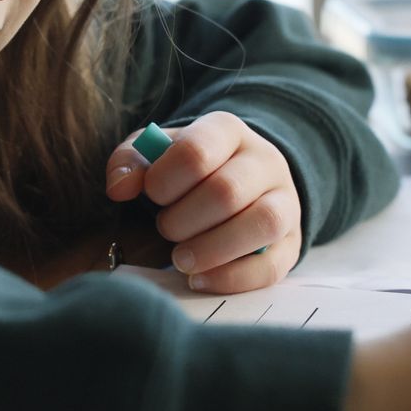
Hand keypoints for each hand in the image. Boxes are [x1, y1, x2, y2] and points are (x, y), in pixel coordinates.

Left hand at [104, 112, 300, 292]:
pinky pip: (271, 266)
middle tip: (164, 229)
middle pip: (227, 191)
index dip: (164, 181)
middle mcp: (265, 161)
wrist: (239, 183)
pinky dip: (231, 278)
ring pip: (263, 224)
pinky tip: (198, 279)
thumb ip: (129, 162)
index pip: (197, 151)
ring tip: (180, 259)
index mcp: (227, 131)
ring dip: (212, 249)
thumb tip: (120, 188)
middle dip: (183, 220)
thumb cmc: (187, 170)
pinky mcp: (290, 244)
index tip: (151, 195)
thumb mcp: (154, 154)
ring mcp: (285, 203)